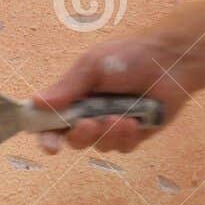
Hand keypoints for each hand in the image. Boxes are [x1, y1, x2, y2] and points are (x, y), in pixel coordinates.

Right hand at [33, 38, 190, 154]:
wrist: (170, 62)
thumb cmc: (129, 57)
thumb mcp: (92, 66)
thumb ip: (67, 88)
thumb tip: (34, 102)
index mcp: (75, 97)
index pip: (52, 123)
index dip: (47, 137)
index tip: (51, 146)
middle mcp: (90, 114)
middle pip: (74, 140)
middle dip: (81, 135)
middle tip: (91, 124)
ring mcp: (112, 127)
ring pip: (100, 145)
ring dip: (109, 133)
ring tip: (124, 117)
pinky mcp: (133, 135)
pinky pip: (122, 147)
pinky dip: (127, 136)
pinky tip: (136, 122)